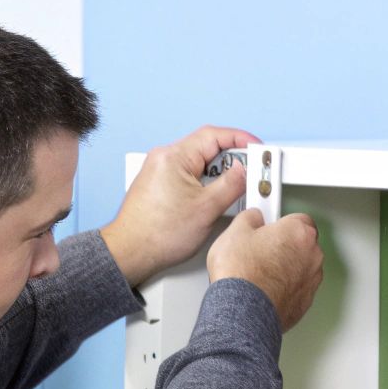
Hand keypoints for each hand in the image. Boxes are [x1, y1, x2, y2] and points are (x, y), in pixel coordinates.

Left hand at [100, 125, 261, 287]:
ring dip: (217, 172)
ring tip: (231, 188)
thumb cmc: (157, 234)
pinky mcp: (158, 183)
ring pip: (198, 162)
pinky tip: (212, 195)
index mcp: (174, 157)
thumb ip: (231, 184)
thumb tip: (245, 170)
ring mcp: (158, 170)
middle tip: (249, 172)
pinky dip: (204, 181)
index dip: (240, 139)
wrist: (130, 253)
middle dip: (231, 158)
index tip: (257, 148)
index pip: (214, 135)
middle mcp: (163, 158)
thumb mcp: (206, 209)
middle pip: (206, 147)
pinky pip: (187, 174)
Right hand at [208, 208, 323, 331]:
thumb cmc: (242, 275)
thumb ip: (249, 218)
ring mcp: (311, 281)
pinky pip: (296, 288)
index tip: (267, 225)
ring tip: (259, 272)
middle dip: (283, 244)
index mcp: (299, 232)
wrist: (243, 312)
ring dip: (284, 267)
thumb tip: (251, 218)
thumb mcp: (235, 232)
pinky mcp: (304, 302)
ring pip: (300, 267)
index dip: (278, 222)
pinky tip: (263, 288)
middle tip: (259, 249)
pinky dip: (283, 287)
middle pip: (301, 243)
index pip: (297, 217)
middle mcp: (312, 255)